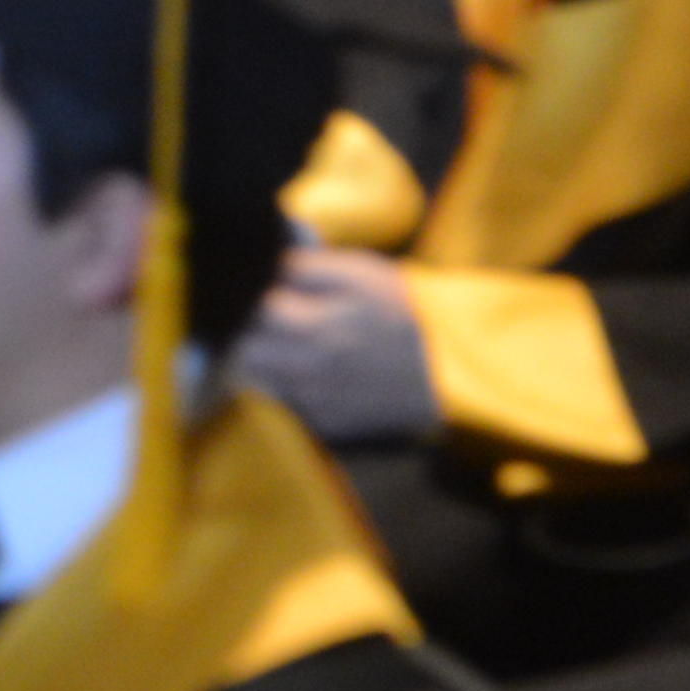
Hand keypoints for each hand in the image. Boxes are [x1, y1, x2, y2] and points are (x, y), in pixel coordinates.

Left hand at [237, 240, 445, 440]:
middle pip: (241, 351)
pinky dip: (286, 384)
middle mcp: (302, 372)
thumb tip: (262, 265)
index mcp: (309, 328)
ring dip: (260, 357)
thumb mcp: (357, 271)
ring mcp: (312, 403)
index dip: (243, 295)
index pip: (245, 312)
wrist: (448, 367)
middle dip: (243, 329)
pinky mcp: (325, 425)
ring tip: (282, 338)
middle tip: (260, 312)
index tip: (250, 285)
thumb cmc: (403, 309)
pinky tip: (308, 367)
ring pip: (256, 379)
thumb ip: (302, 267)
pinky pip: (285, 402)